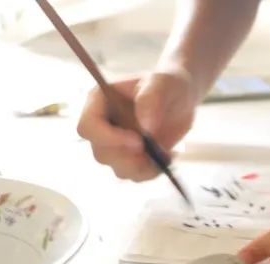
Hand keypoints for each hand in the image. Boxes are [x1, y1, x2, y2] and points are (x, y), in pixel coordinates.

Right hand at [76, 68, 198, 180]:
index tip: (138, 141)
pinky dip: (152, 172)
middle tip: (155, 150)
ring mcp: (116, 144)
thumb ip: (152, 99)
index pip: (88, 127)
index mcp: (100, 102)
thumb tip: (145, 126)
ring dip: (142, 168)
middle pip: (101, 153)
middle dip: (129, 157)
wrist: (180, 97)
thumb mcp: (162, 83)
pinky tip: (167, 157)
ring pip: (117, 169)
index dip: (109, 138)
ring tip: (165, 153)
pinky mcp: (131, 158)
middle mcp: (103, 125)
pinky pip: (134, 175)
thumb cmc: (166, 84)